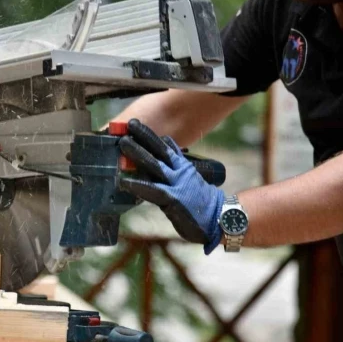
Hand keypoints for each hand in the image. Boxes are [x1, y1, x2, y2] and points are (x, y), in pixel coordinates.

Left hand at [118, 119, 224, 253]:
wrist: (219, 218)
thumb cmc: (202, 203)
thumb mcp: (191, 180)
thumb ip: (177, 167)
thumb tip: (166, 151)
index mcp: (183, 167)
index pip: (166, 147)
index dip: (151, 136)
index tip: (137, 126)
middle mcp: (180, 172)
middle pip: (160, 150)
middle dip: (144, 136)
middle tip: (130, 123)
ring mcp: (176, 184)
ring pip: (154, 164)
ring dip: (138, 152)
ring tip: (123, 143)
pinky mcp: (173, 198)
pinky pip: (152, 190)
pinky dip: (138, 185)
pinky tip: (123, 181)